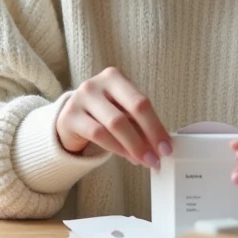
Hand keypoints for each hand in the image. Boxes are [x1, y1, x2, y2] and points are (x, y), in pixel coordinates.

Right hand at [56, 66, 172, 169]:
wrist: (69, 120)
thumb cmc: (101, 115)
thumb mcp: (122, 113)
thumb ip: (140, 125)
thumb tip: (162, 147)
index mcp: (114, 77)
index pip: (141, 101)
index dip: (156, 126)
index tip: (167, 147)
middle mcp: (97, 83)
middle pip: (132, 108)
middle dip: (149, 136)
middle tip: (158, 157)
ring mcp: (81, 98)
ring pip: (115, 124)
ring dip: (134, 146)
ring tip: (144, 161)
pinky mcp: (70, 116)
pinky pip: (98, 134)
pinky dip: (116, 148)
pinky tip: (127, 157)